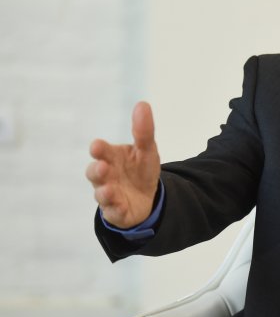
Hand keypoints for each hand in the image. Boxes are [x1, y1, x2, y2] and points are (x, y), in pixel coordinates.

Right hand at [86, 101, 160, 227]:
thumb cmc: (140, 169)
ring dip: (104, 192)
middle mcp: (106, 176)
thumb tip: (142, 103)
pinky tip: (120, 206)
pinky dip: (116, 210)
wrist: (146, 197)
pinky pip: (114, 212)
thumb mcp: (147, 150)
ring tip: (108, 189)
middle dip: (96, 170)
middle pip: (95, 173)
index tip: (97, 146)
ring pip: (101, 194)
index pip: (101, 151)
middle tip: (102, 167)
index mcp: (111, 157)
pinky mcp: (116, 211)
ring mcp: (109, 194)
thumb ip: (143, 131)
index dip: (98, 149)